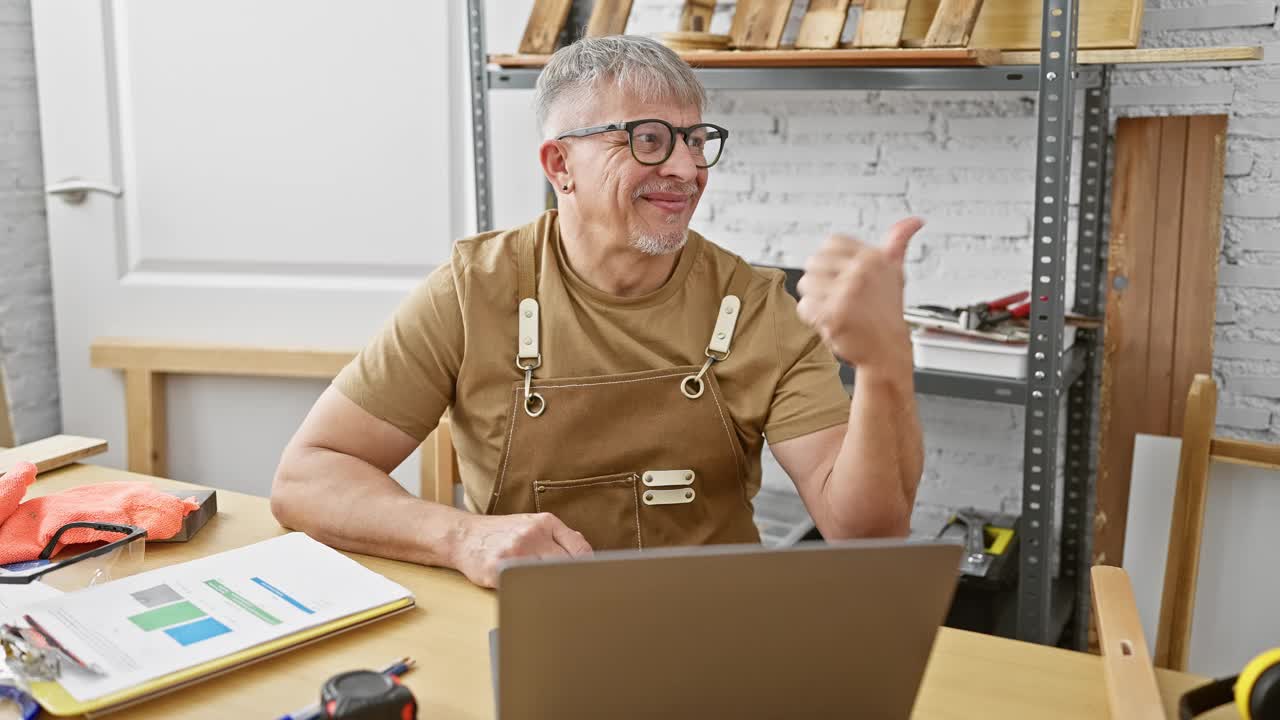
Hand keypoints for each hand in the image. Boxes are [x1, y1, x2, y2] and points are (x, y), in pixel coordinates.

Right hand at [449, 512, 592, 587]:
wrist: (463, 536)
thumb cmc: (501, 533)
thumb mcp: (531, 524)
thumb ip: (558, 536)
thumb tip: (586, 551)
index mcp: (545, 523)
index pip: (580, 548)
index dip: (589, 568)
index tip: (592, 581)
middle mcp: (532, 535)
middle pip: (567, 565)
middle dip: (574, 582)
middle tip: (580, 597)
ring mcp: (515, 553)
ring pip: (547, 578)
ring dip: (554, 592)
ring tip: (558, 601)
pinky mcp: (498, 570)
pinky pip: (522, 588)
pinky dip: (530, 596)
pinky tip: (532, 600)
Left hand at [795, 218, 923, 371]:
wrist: (887, 350)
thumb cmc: (887, 311)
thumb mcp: (895, 273)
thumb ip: (898, 243)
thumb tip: (915, 221)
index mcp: (872, 258)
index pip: (830, 243)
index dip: (830, 261)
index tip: (841, 278)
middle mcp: (860, 272)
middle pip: (813, 262)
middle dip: (820, 281)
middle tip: (837, 298)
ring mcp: (846, 293)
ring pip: (805, 284)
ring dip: (815, 300)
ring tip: (836, 310)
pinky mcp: (833, 314)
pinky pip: (805, 307)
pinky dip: (812, 317)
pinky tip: (831, 321)